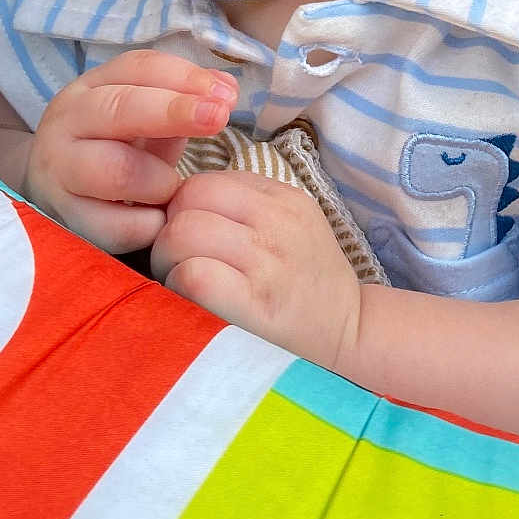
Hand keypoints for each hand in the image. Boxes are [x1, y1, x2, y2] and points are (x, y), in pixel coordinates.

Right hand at [26, 49, 236, 253]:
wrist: (53, 194)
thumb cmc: (113, 148)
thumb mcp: (143, 118)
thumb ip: (183, 101)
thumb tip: (225, 90)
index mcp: (90, 89)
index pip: (137, 68)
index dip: (185, 78)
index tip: (227, 94)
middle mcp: (66, 124)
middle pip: (121, 109)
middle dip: (175, 111)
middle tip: (219, 117)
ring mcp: (59, 173)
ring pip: (119, 170)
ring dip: (161, 179)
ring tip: (173, 187)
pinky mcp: (65, 220)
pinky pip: (118, 225)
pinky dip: (150, 223)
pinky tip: (161, 219)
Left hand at [150, 170, 362, 370]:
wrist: (352, 336)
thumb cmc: (307, 282)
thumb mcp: (292, 225)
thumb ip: (245, 205)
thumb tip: (178, 201)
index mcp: (282, 198)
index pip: (203, 181)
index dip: (180, 208)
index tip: (186, 237)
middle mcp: (277, 222)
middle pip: (187, 201)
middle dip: (166, 231)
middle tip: (174, 261)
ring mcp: (268, 263)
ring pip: (182, 234)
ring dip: (166, 260)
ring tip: (179, 281)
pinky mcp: (257, 306)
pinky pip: (193, 276)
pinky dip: (178, 286)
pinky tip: (189, 300)